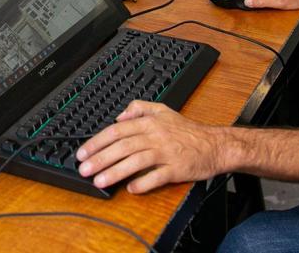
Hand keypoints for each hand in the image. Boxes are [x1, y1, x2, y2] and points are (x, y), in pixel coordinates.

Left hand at [76, 101, 224, 193]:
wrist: (215, 145)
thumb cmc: (188, 131)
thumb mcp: (163, 110)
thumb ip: (139, 109)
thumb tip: (119, 116)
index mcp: (149, 123)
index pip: (117, 130)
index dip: (97, 141)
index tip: (83, 152)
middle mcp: (155, 136)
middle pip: (122, 146)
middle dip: (100, 158)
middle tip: (84, 169)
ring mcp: (166, 153)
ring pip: (136, 161)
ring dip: (115, 172)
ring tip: (99, 181)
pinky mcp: (176, 169)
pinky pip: (156, 177)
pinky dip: (143, 184)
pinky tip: (130, 189)